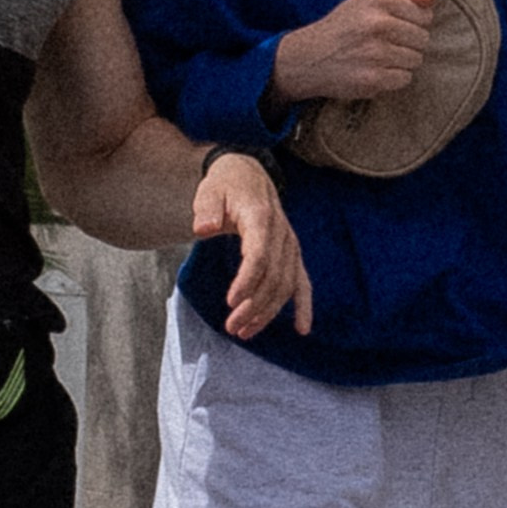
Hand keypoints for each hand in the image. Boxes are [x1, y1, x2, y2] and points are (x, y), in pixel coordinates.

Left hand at [190, 153, 312, 342]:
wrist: (249, 176)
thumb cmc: (226, 186)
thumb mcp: (210, 190)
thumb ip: (206, 209)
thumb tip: (203, 228)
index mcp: (261, 218)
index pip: (259, 255)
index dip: (247, 280)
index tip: (231, 301)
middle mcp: (281, 234)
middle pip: (274, 276)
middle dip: (254, 305)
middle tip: (232, 326)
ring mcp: (290, 246)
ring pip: (286, 285)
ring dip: (267, 312)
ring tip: (244, 331)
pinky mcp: (292, 255)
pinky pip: (302, 282)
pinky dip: (304, 306)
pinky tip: (302, 329)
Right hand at [268, 0, 439, 107]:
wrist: (307, 58)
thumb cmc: (341, 28)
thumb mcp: (365, 2)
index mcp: (379, 2)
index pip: (423, 15)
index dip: (413, 25)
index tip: (395, 29)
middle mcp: (378, 25)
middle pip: (422, 39)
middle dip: (408, 44)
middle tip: (385, 46)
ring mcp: (376, 53)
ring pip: (415, 60)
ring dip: (401, 63)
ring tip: (379, 59)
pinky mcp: (373, 78)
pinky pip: (404, 79)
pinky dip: (393, 79)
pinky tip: (375, 72)